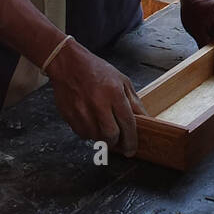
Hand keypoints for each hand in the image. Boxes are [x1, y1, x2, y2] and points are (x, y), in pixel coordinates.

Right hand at [46, 39, 144, 156]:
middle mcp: (98, 103)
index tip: (131, 149)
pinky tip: (91, 122)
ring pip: (96, 137)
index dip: (131, 139)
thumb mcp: (122, 81)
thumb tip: (144, 119)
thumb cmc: (96, 71)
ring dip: (102, 137)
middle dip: (117, 142)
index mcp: (114, 93)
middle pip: (111, 134)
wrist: (69, 64)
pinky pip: (82, 134)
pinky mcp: (69, 116)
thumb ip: (134, 102)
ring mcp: (81, 111)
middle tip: (119, 142)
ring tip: (103, 127)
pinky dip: (89, 133)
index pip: (127, 123)